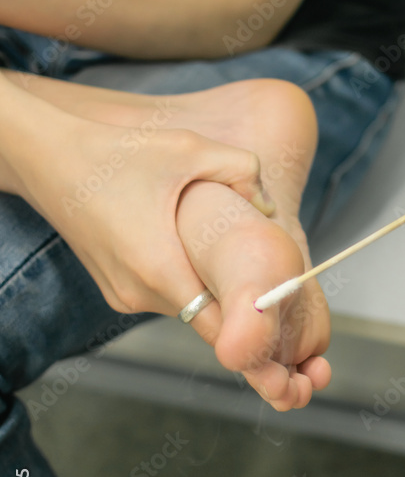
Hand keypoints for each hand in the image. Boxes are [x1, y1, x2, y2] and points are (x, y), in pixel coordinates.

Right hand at [13, 108, 274, 328]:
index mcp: (159, 266)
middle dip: (238, 304)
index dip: (253, 328)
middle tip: (270, 284)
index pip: (219, 327)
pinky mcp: (116, 290)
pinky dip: (187, 282)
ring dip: (212, 289)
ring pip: (188, 308)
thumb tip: (270, 208)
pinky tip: (197, 253)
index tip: (281, 319)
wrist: (51, 160)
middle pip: (208, 317)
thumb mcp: (190, 148)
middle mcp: (138, 293)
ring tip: (235, 262)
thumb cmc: (118, 153)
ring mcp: (124, 296)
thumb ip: (243, 171)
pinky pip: (166, 297)